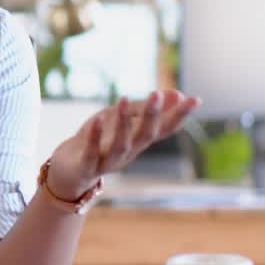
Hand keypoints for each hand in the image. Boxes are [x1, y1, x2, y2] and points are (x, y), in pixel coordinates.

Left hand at [44, 90, 200, 200]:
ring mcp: (107, 161)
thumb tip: (177, 93)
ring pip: (121, 146)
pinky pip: (92, 153)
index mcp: (138, 141)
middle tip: (158, 93)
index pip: (164, 129)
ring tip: (124, 100)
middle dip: (153, 116)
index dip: (180, 115)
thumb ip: (145, 109)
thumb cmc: (99, 142)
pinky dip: (96, 137)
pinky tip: (97, 119)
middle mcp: (128, 153)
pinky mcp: (86, 167)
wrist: (68, 171)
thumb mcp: (121, 120)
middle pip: (145, 137)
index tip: (196, 99)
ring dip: (124, 124)